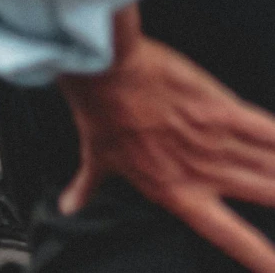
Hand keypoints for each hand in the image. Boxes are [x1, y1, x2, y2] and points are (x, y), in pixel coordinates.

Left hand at [60, 10, 274, 272]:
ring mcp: (213, 141)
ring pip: (268, 165)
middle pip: (262, 195)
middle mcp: (201, 173)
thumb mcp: (95, 155)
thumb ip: (88, 185)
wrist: (103, 70)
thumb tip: (68, 206)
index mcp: (175, 191)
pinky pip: (263, 129)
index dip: (258, 256)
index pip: (227, 234)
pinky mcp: (219, 108)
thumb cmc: (99, 111)